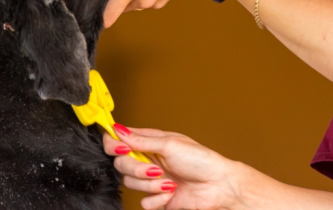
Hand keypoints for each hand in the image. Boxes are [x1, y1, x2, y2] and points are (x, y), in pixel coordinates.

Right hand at [104, 125, 241, 209]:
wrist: (217, 186)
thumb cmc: (201, 160)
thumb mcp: (170, 144)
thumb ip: (142, 140)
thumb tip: (119, 130)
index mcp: (151, 142)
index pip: (120, 140)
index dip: (115, 144)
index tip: (122, 149)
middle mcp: (149, 160)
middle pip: (121, 164)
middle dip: (137, 169)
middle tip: (156, 170)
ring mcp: (152, 179)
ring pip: (130, 184)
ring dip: (150, 185)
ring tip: (169, 182)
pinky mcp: (157, 197)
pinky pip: (143, 202)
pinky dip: (157, 199)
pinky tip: (171, 193)